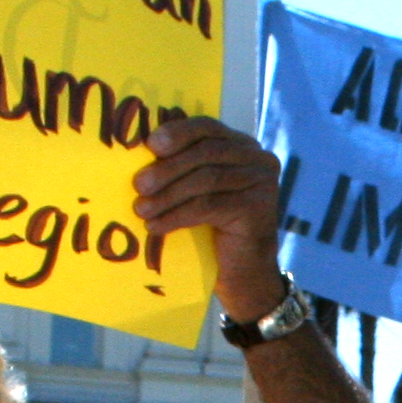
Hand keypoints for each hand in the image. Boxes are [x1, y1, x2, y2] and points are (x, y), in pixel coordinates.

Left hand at [137, 116, 285, 325]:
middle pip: (206, 153)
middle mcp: (258, 159)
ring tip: (142, 209)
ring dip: (168, 195)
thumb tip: (142, 151)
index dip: (178, 133)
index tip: (151, 145)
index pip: (208, 127)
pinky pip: (209, 206)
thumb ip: (183, 166)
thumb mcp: (198, 191)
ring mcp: (262, 182)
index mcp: (242, 146)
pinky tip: (157, 226)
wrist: (244, 274)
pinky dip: (178, 215)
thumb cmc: (215, 231)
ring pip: (206, 179)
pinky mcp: (258, 208)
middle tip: (139, 185)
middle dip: (168, 169)